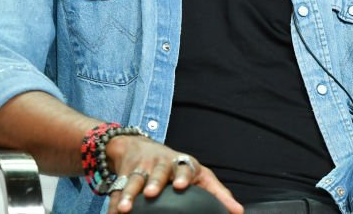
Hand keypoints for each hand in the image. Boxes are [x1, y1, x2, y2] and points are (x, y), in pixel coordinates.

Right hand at [105, 135, 242, 213]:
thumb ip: (216, 193)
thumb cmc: (175, 166)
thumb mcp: (197, 174)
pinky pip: (117, 189)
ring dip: (129, 194)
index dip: (183, 176)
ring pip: (134, 180)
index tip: (181, 185)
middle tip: (151, 192)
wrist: (138, 146)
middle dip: (155, 181)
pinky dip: (114, 201)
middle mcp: (161, 163)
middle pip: (158, 171)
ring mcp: (141, 167)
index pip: (185, 167)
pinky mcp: (124, 174)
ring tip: (125, 209)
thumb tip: (238, 212)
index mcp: (181, 164)